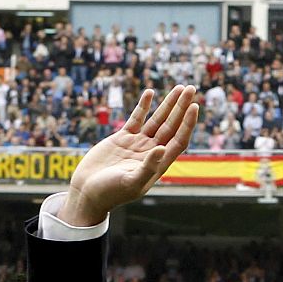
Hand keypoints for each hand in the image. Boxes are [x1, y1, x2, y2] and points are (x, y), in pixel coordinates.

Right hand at [61, 85, 198, 226]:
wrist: (87, 192)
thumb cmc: (110, 193)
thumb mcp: (130, 182)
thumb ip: (147, 167)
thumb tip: (162, 148)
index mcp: (158, 164)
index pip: (179, 140)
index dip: (188, 124)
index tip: (194, 106)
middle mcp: (151, 152)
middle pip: (172, 126)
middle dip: (181, 108)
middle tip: (191, 88)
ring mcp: (137, 144)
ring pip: (157, 120)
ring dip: (168, 104)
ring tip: (180, 88)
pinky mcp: (123, 138)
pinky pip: (137, 119)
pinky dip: (143, 106)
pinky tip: (150, 93)